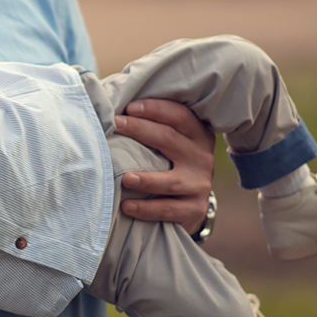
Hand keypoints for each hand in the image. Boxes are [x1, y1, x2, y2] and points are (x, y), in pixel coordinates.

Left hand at [112, 99, 215, 234]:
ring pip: (171, 181)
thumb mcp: (170, 144)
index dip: (155, 109)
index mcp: (198, 135)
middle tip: (116, 125)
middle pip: (170, 140)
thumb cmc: (168, 164)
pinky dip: (146, 209)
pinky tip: (126, 206)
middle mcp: (202, 157)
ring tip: (124, 178)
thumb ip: (153, 126)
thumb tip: (114, 106)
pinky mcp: (194, 209)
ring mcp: (200, 185)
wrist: (189, 204)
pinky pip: (168, 209)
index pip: (180, 116)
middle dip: (141, 130)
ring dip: (146, 179)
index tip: (129, 107)